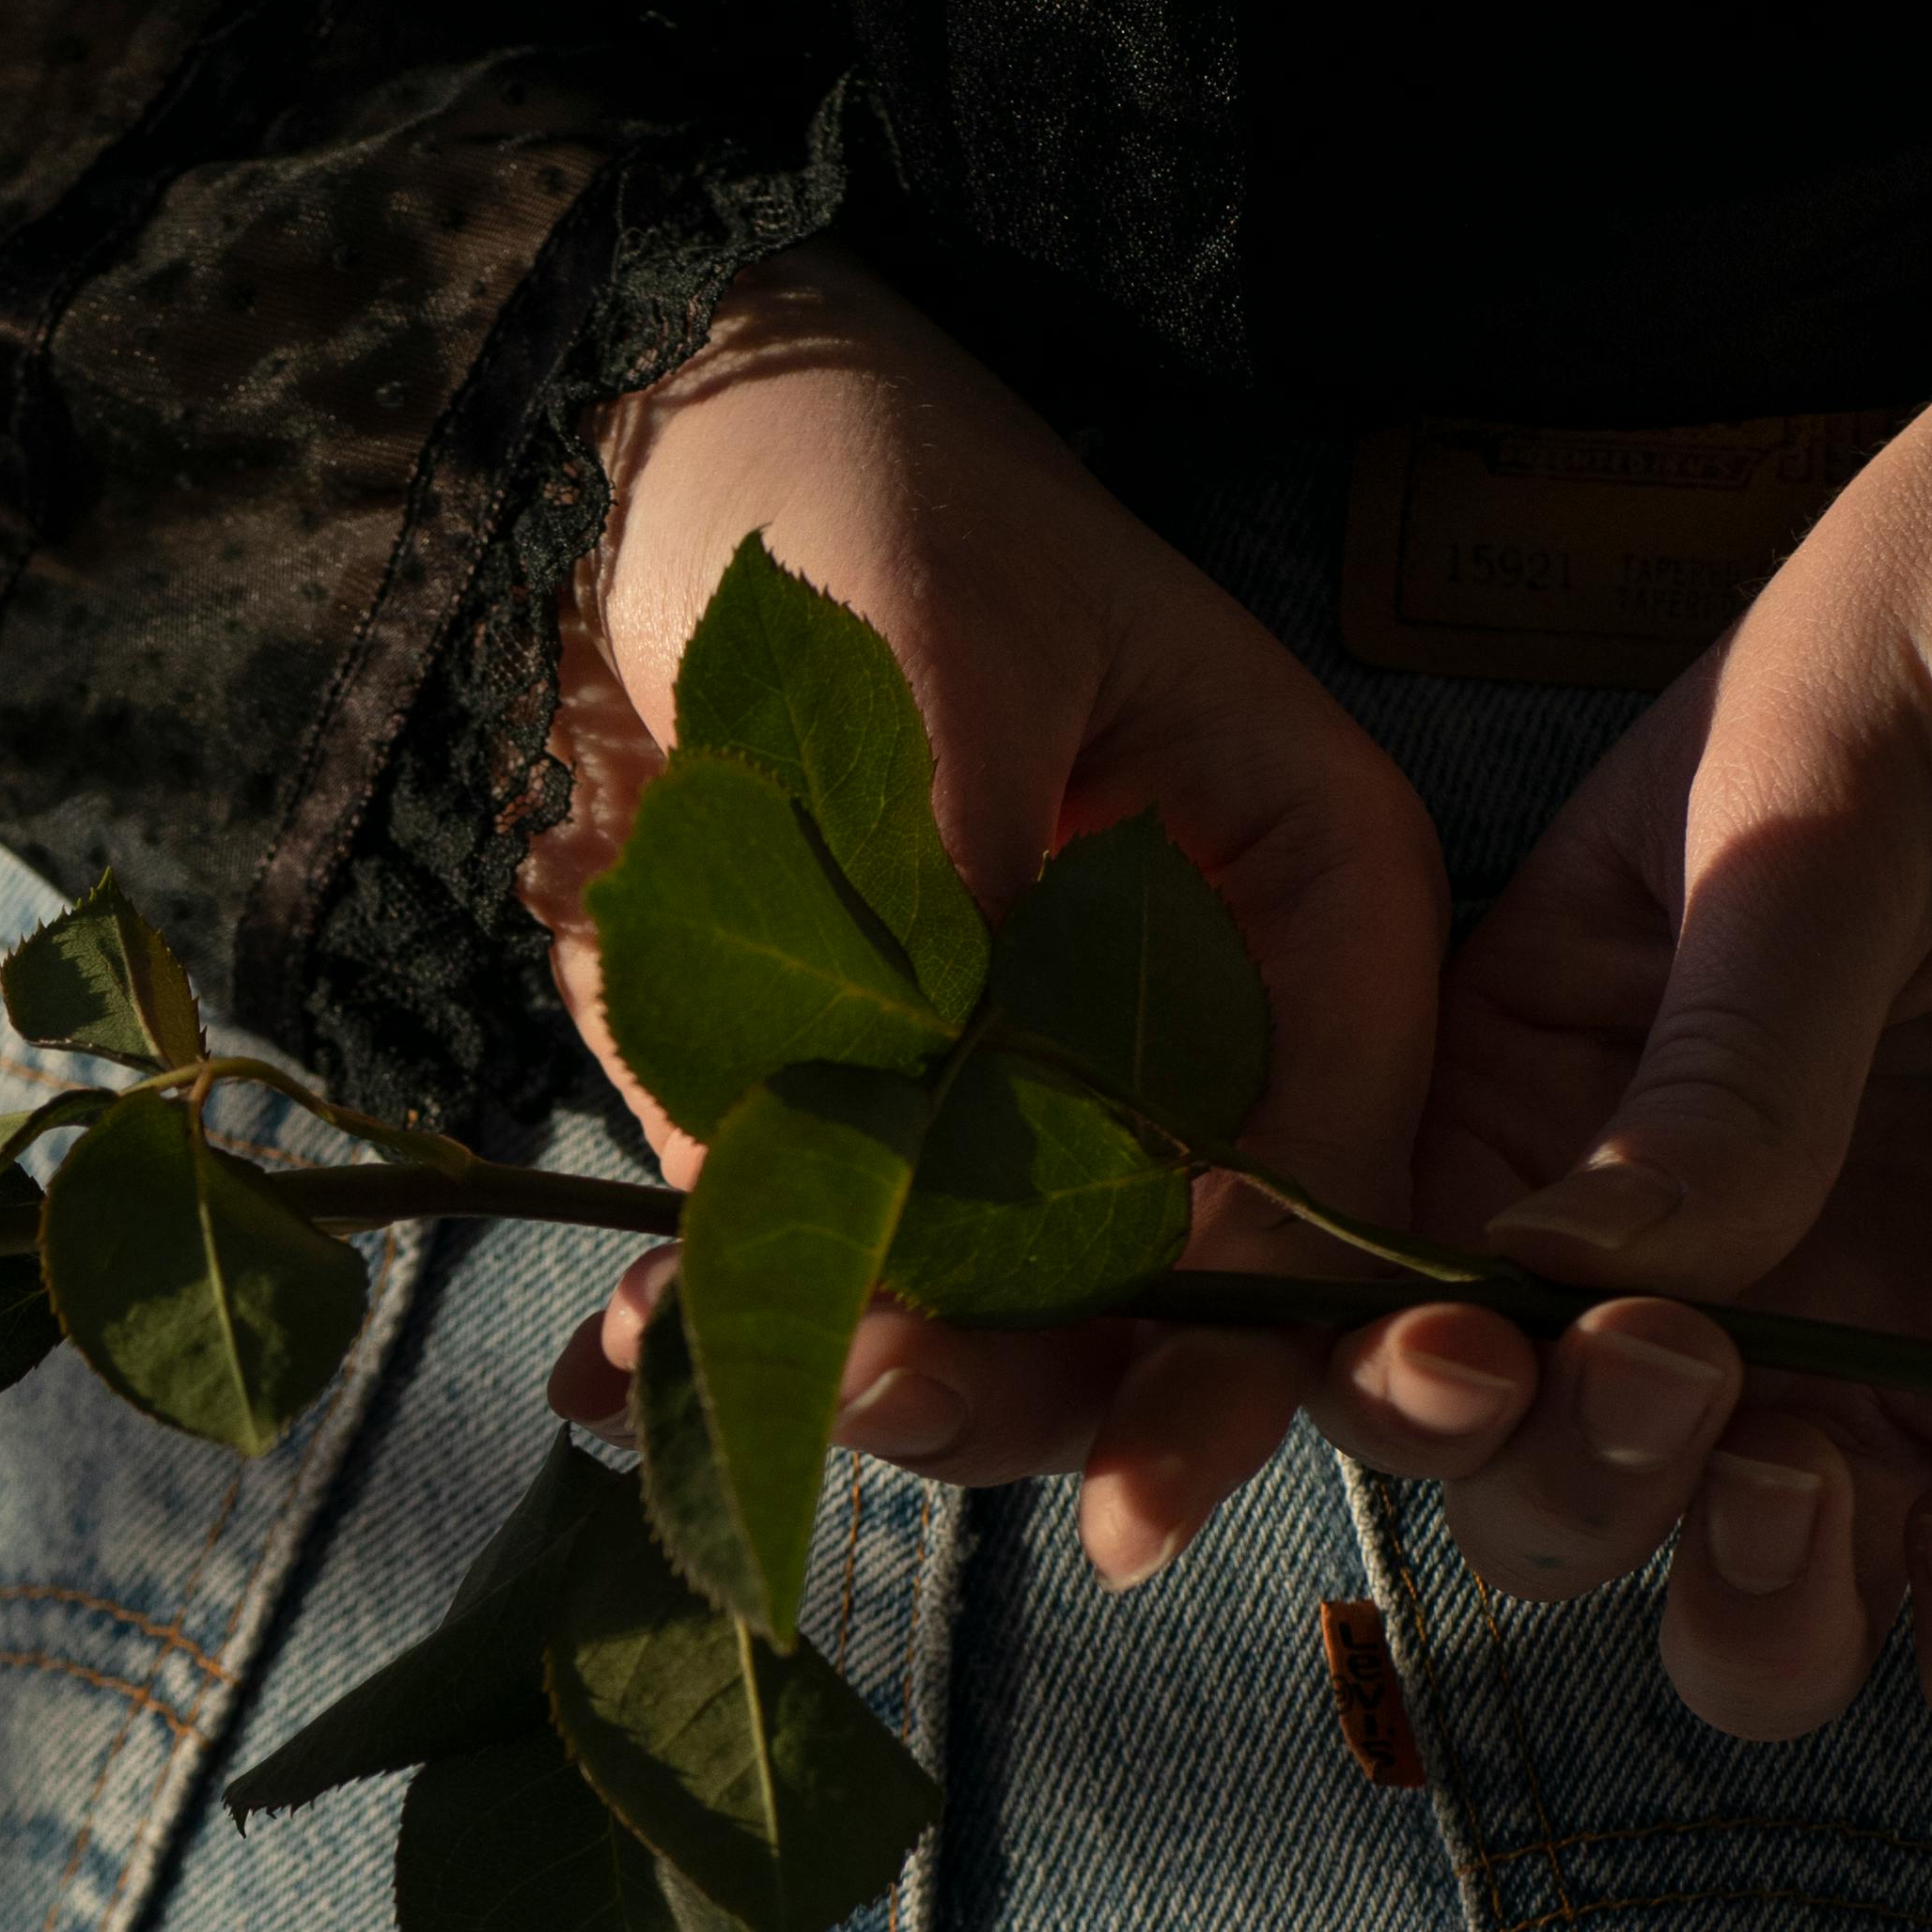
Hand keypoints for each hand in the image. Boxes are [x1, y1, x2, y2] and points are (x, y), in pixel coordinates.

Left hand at [523, 247, 1454, 1580]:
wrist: (672, 455)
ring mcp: (1029, 1084)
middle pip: (1168, 1289)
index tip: (1126, 1475)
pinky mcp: (873, 1108)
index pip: (1328, 1177)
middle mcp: (1197, 1024)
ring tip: (696, 1371)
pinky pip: (820, 1252)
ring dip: (858, 1367)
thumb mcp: (934, 671)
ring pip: (994, 1310)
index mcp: (1309, 896)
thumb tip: (950, 1174)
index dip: (1238, 1340)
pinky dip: (710, 1317)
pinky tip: (603, 1371)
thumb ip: (959, 914)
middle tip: (871, 1400)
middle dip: (1025, 1382)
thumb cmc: (858, 495)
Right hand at [1307, 392, 1931, 1738]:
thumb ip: (1718, 1052)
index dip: (1334, 1375)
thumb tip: (1575, 1286)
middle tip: (1673, 1378)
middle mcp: (1645, 1246)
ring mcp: (1834, 1337)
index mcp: (1524, 1076)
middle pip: (1509, 1478)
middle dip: (1555, 1482)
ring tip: (1812, 1496)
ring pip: (1710, 1589)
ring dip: (1733, 1606)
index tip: (1443, 1369)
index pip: (1358, 1278)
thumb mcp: (1823, 798)